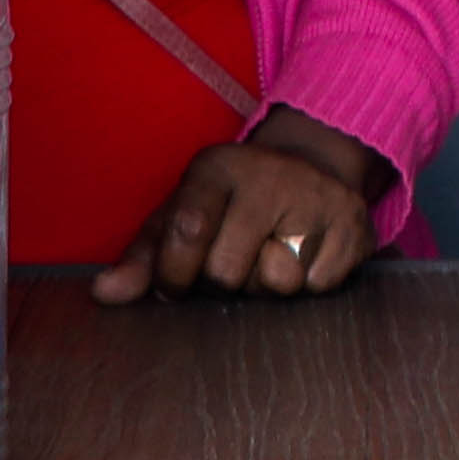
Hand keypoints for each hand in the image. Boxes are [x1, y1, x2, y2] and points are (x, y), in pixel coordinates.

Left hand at [94, 112, 388, 304]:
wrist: (312, 166)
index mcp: (217, 167)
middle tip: (236, 259)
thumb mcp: (184, 212)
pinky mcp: (354, 223)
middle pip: (228, 272)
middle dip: (225, 281)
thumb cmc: (232, 202)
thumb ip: (145, 255)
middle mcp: (269, 175)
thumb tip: (104, 293)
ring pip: (278, 283)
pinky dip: (310, 283)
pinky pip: (319, 287)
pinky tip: (306, 255)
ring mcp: (316, 197)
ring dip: (269, 285)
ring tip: (271, 255)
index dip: (174, 274)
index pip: (186, 231)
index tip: (175, 283)